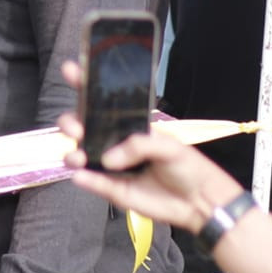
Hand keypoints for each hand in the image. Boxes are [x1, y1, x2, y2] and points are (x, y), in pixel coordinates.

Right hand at [55, 59, 244, 234]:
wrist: (199, 202)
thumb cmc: (189, 167)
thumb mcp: (171, 146)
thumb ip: (140, 145)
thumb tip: (108, 159)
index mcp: (130, 125)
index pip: (104, 102)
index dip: (86, 85)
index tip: (71, 70)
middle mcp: (116, 142)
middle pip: (83, 126)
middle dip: (71, 122)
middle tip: (76, 128)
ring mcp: (110, 166)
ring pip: (80, 154)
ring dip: (72, 152)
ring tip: (77, 156)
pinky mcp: (111, 189)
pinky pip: (90, 182)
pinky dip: (82, 178)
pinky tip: (81, 175)